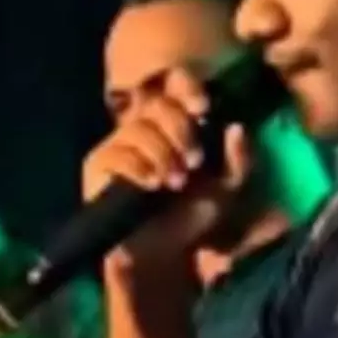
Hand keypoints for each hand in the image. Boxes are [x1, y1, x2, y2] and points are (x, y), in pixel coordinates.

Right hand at [80, 67, 253, 264]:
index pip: (175, 85)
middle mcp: (147, 125)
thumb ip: (238, 160)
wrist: (164, 252)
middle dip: (181, 130)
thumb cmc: (194, 215)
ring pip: (137, 129)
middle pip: (158, 105)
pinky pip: (115, 153)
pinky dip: (138, 167)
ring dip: (162, 154)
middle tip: (194, 161)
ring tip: (176, 182)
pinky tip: (153, 184)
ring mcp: (120, 143)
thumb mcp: (227, 188)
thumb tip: (236, 126)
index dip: (187, 87)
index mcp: (179, 123)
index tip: (203, 107)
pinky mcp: (99, 164)